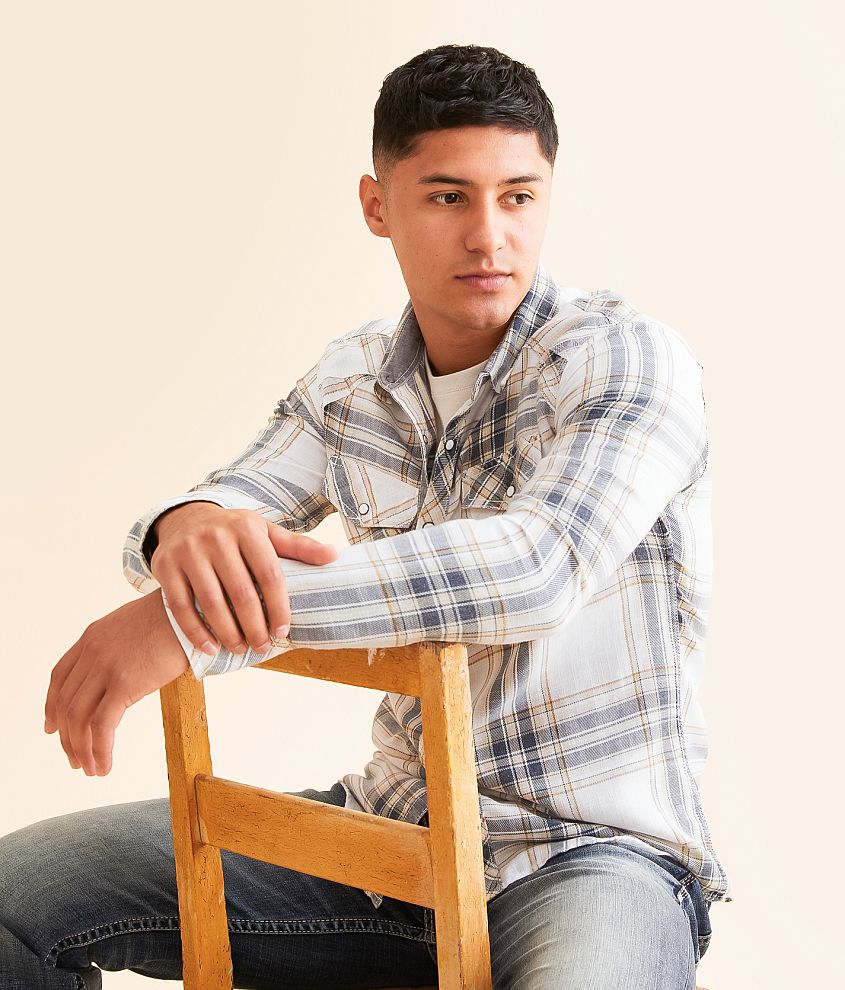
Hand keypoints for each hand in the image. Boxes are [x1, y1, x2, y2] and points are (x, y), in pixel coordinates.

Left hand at [44, 590, 190, 775]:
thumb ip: (120, 647)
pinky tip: (105, 765)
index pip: (60, 677)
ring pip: (78, 718)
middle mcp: (92, 651)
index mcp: (93, 636)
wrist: (194, 609)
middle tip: (76, 758)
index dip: (52, 706)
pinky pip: (101, 726)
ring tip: (91, 768)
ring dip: (81, 749)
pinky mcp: (124, 683)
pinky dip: (99, 750)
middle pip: (66, 703)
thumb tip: (125, 672)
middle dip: (67, 736)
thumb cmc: (176, 617)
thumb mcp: (136, 627)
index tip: (53, 727)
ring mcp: (106, 667)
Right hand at [150, 503, 340, 655]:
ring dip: (228, 632)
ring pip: (211, 602)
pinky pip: (181, 607)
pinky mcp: (165, 567)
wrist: (185, 517)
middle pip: (241, 592)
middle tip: (263, 646)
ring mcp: (188, 552)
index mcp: (247, 529)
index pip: (270, 574)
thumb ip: (299, 547)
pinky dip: (196, 632)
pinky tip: (211, 647)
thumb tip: (335, 555)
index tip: (283, 630)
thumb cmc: (234, 531)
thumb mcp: (266, 532)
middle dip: (255, 626)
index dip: (279, 607)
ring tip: (241, 648)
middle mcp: (216, 537)